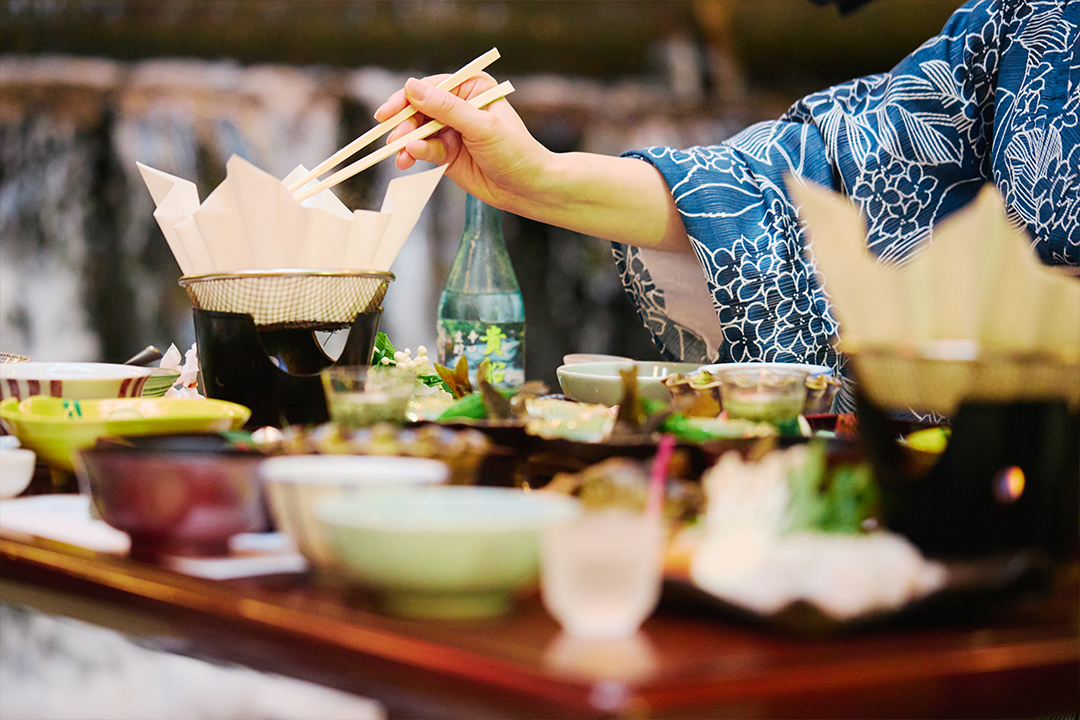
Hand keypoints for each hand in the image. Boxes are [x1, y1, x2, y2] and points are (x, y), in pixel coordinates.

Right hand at [374, 73, 551, 213]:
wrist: (526, 188)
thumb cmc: (515, 152)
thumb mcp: (480, 126)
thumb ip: (446, 108)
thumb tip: (412, 88)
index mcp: (472, 87)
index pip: (431, 87)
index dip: (407, 98)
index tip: (389, 112)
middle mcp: (459, 105)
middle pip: (419, 109)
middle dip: (405, 124)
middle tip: (394, 139)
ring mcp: (451, 130)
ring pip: (417, 131)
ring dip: (406, 142)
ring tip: (400, 156)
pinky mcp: (446, 152)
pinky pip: (423, 149)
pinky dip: (413, 155)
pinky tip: (408, 160)